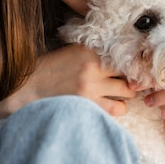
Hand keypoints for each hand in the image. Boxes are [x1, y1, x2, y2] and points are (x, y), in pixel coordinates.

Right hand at [7, 45, 136, 115]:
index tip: (137, 69)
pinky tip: (107, 107)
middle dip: (131, 83)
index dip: (133, 65)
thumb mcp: (74, 51)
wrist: (27, 86)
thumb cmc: (52, 67)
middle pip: (129, 78)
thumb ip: (97, 51)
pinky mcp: (86, 107)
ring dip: (124, 99)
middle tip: (129, 85)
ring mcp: (90, 90)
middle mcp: (93, 69)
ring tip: (118, 98)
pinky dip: (114, 111)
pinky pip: (112, 112)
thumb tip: (123, 54)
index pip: (125, 57)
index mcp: (91, 52)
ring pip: (125, 98)